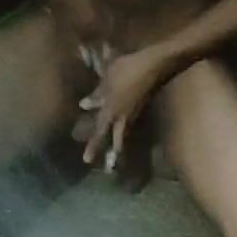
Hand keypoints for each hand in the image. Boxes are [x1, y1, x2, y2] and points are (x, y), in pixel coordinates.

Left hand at [80, 47, 167, 170]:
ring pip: (123, 135)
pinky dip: (123, 134)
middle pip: (115, 140)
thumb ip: (96, 95)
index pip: (100, 132)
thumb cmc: (127, 69)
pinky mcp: (140, 111)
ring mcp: (133, 116)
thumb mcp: (107, 79)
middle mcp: (122, 118)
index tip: (86, 161)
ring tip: (115, 158)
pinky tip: (121, 134)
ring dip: (118, 147)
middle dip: (111, 154)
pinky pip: (128, 126)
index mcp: (111, 111)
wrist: (153, 66)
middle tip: (109, 169)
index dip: (93, 146)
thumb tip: (83, 105)